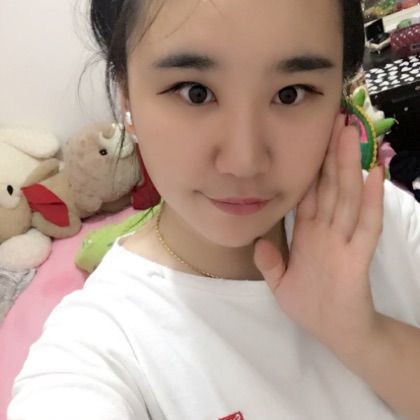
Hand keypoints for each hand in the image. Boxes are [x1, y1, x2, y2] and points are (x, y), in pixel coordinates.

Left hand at [254, 113, 384, 355]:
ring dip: (349, 167)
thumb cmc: (311, 306)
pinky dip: (370, 201)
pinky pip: (366, 226)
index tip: (310, 141)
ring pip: (347, 197)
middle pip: (329, 187)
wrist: (335, 334)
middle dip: (331, 156)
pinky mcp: (358, 257)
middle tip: (335, 122)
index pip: (309, 194)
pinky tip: (373, 176)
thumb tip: (257, 242)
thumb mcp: (281, 283)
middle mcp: (326, 231)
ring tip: (351, 136)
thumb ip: (270, 262)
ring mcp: (344, 241)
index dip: (309, 168)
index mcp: (308, 234)